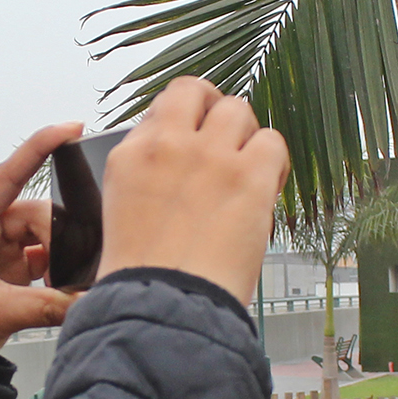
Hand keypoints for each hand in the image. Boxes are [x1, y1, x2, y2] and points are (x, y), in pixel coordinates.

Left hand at [0, 122, 81, 359]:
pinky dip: (49, 268)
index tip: (69, 128)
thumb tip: (88, 298)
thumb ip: (49, 303)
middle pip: (30, 212)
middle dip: (54, 236)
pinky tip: (56, 285)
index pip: (7, 174)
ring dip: (51, 256)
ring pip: (35, 235)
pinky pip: (33, 256)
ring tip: (54, 284)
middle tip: (61, 268)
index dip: (39, 148)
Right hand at [96, 78, 288, 306]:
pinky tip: (267, 186)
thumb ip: (149, 175)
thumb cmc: (146, 278)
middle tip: (226, 141)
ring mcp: (211, 157)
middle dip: (216, 114)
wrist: (165, 305)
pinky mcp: (249, 177)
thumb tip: (181, 165)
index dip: (186, 118)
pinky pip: (273, 142)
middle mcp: (170, 146)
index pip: (165, 106)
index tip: (196, 136)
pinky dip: (275, 162)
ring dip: (246, 135)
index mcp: (132, 156)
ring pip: (239, 109)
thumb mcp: (122, 212)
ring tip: (248, 167)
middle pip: (200, 93)